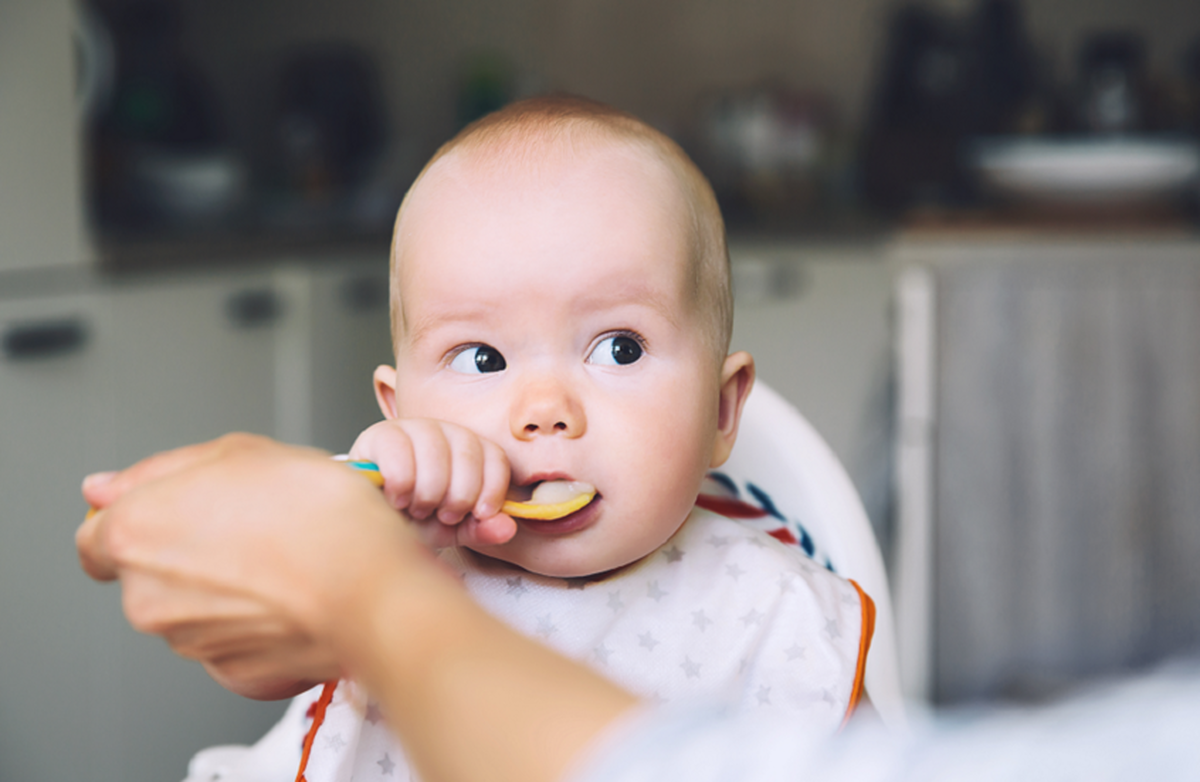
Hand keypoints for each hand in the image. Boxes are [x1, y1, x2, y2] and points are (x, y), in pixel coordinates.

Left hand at [76, 433, 436, 700]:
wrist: (371, 584)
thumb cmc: (315, 513)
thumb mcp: (240, 451)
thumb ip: (160, 469)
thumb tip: (104, 488)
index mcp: (133, 534)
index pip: (95, 535)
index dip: (138, 518)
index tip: (177, 511)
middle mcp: (146, 596)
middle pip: (149, 573)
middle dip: (189, 552)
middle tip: (251, 524)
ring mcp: (189, 641)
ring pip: (193, 609)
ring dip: (226, 587)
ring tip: (283, 557)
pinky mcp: (233, 673)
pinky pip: (233, 642)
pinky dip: (255, 623)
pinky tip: (293, 594)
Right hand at [349, 418, 516, 547]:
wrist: (371, 523)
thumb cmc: (413, 520)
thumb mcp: (452, 529)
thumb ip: (481, 528)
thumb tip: (507, 528)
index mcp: (469, 449)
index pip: (496, 457)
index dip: (491, 490)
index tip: (478, 514)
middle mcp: (444, 430)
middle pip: (468, 454)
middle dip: (458, 496)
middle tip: (440, 514)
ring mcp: (412, 428)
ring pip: (435, 452)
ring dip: (428, 492)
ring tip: (417, 508)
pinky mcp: (379, 435)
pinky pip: (399, 452)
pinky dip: (401, 484)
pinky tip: (397, 499)